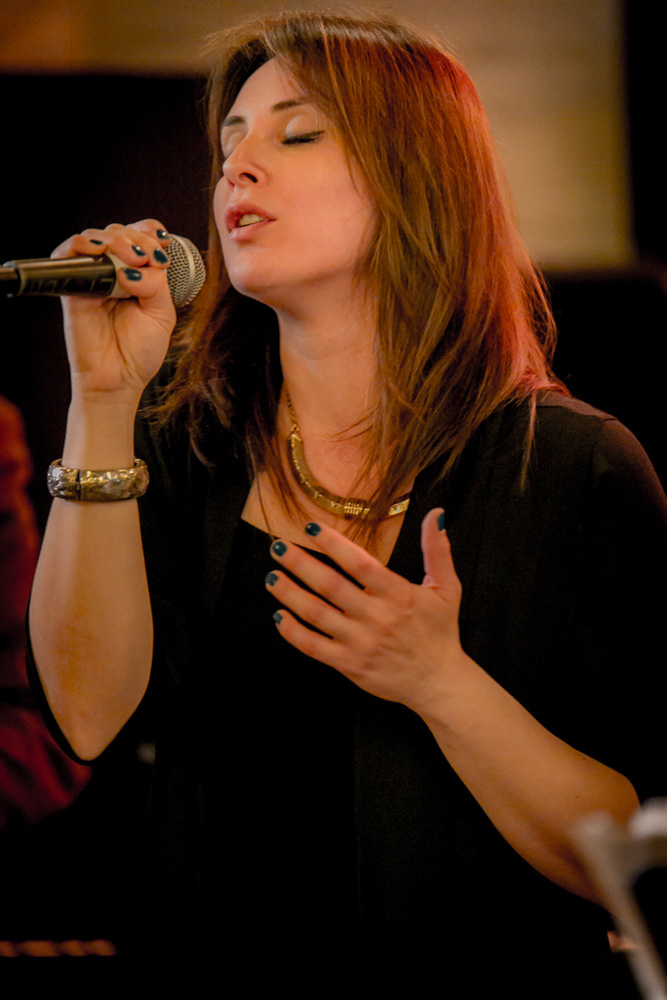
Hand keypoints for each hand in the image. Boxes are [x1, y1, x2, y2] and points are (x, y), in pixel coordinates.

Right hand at [51, 220, 175, 403]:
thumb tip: (132, 268)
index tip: (162, 249)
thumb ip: (156, 285)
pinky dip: (81, 245)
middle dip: (137, 238)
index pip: (142, 236)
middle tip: (147, 258)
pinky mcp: (73, 287)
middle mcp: (115, 272)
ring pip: (97, 237)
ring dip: (115, 239)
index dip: (150, 234)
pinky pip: (67, 254)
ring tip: (131, 258)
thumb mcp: (162, 314)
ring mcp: (93, 278)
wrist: (118, 379)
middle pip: (120, 232)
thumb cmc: (139, 352)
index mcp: (139, 275)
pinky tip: (99, 251)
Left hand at [265, 508, 471, 713]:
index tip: (311, 528)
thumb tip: (436, 513)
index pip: (360, 563)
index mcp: (398, 595)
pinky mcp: (349, 665)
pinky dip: (293, 633)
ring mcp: (360, 643)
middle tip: (278, 547)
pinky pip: (314, 647)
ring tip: (271, 577)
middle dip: (300, 564)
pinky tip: (279, 616)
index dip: (334, 544)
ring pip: (317, 615)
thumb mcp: (447, 588)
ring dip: (290, 594)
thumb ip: (437, 550)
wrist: (438, 682)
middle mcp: (377, 617)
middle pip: (330, 586)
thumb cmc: (440, 632)